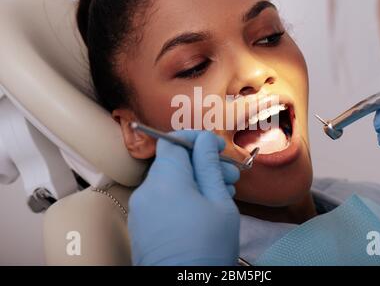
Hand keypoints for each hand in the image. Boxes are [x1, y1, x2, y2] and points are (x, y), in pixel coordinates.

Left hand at [128, 130, 240, 265]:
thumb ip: (209, 166)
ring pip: (170, 181)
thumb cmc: (207, 248)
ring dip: (196, 180)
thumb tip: (205, 140)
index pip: (173, 141)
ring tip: (222, 193)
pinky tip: (205, 208)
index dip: (196, 139)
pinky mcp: (142, 224)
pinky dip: (182, 196)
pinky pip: (162, 199)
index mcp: (165, 181)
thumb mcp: (219, 203)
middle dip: (203, 163)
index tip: (217, 146)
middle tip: (230, 175)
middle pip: (174, 162)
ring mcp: (141, 209)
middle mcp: (146, 191)